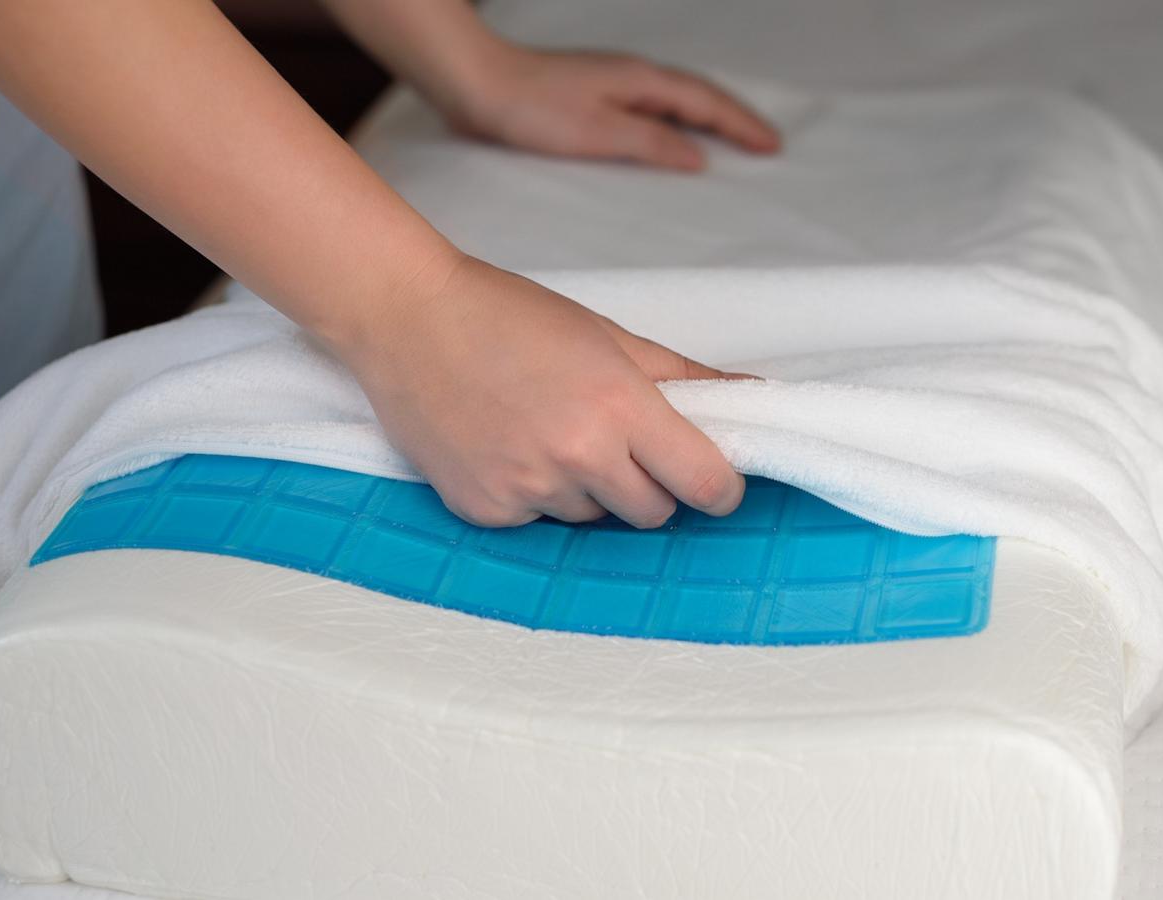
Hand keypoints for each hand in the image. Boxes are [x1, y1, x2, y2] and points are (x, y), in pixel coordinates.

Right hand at [332, 251, 748, 527]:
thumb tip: (756, 397)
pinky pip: (539, 524)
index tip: (713, 478)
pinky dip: (536, 496)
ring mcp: (527, 489)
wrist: (406, 318)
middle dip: (652, 486)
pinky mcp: (486, 510)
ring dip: (589, 490)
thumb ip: (687, 379)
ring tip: (550, 432)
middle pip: (655, 513)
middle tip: (620, 442)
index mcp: (619, 405)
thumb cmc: (509, 316)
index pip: (705, 484)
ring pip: (594, 519)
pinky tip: (510, 447)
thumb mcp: (611, 336)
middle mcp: (577, 455)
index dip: (719, 487)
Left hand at [433, 43, 781, 170]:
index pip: (707, 104)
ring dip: (710, 120)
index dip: (742, 126)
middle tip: (767, 145)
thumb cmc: (532, 107)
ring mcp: (613, 85)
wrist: (477, 83)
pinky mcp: (592, 98)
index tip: (772, 147)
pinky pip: (653, 108)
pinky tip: (672, 138)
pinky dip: (677, 122)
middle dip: (736, 120)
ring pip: (677, 100)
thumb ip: (652, 144)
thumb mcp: (599, 132)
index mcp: (642, 81)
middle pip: (699, 97)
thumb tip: (698, 158)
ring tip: (734, 142)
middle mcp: (632, 76)